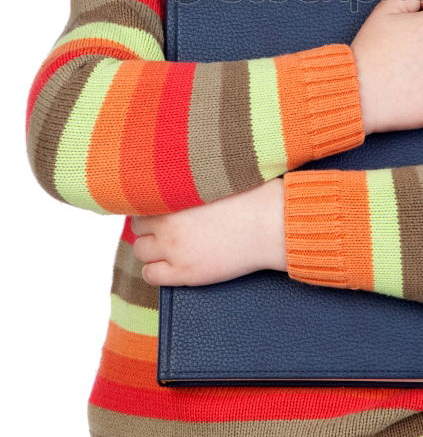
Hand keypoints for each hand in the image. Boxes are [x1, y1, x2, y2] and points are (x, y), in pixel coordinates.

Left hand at [130, 177, 285, 285]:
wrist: (271, 225)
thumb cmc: (253, 196)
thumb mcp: (218, 175)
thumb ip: (194, 174)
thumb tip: (183, 161)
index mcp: (175, 193)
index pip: (141, 197)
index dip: (150, 202)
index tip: (158, 205)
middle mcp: (168, 221)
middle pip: (138, 224)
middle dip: (149, 224)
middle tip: (164, 225)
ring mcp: (175, 248)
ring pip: (140, 250)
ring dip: (150, 247)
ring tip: (167, 244)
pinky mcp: (185, 272)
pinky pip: (150, 275)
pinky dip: (155, 270)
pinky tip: (168, 264)